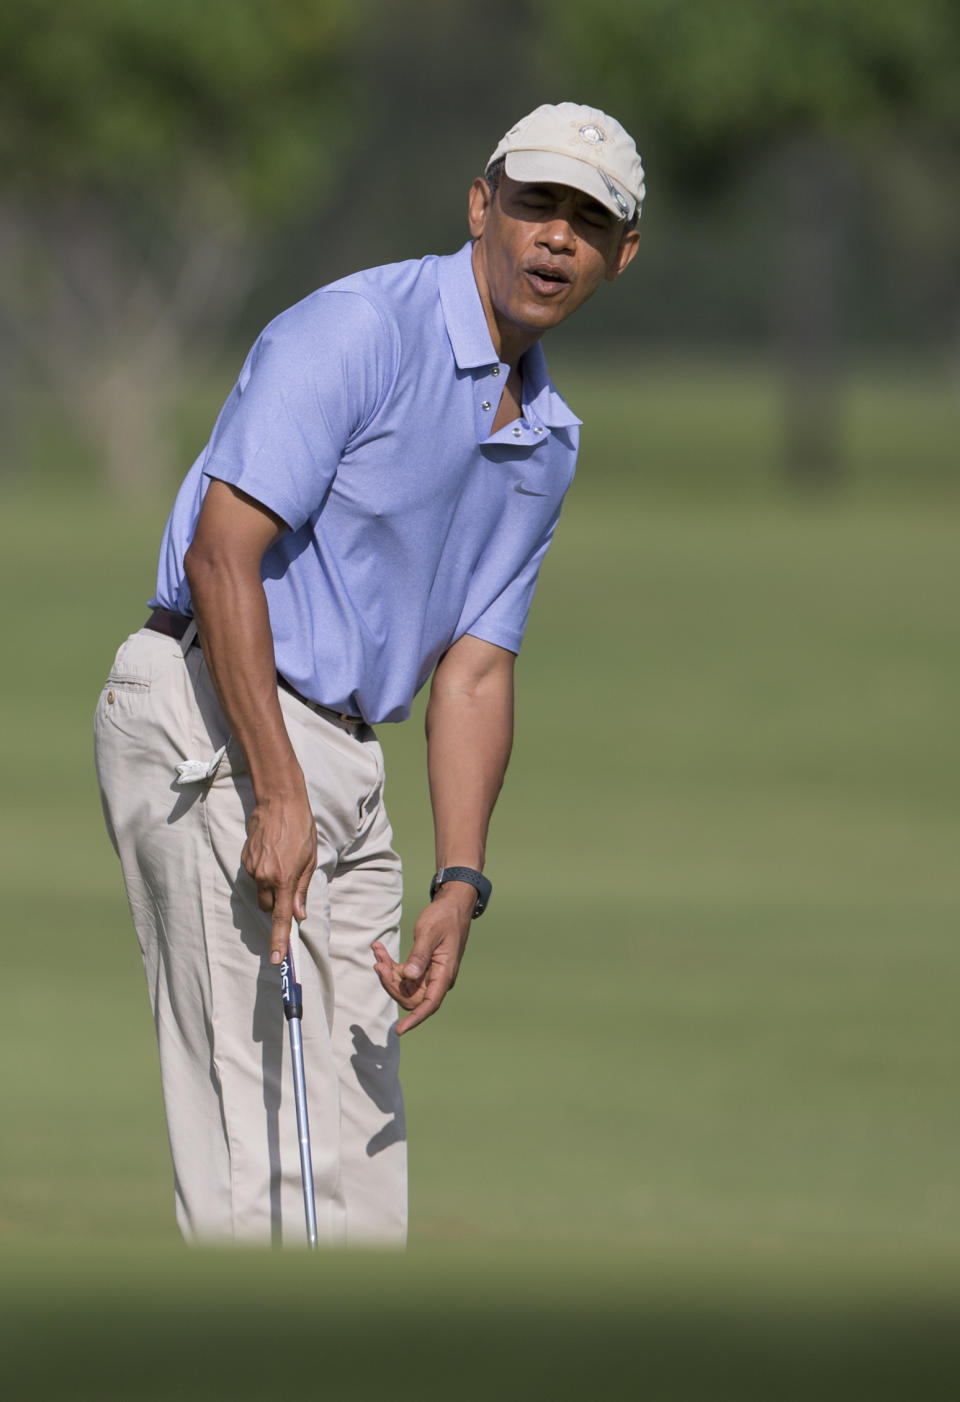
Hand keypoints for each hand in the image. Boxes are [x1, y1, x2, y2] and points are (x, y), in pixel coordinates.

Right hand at [241, 786, 316, 965]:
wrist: (278, 801)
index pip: (280, 918)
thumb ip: (302, 890)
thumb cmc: (301, 828)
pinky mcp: (244, 860)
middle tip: (290, 885)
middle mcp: (264, 877)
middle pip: (268, 908)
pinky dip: (263, 873)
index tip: (277, 959)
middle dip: (277, 905)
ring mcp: (251, 869)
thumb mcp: (310, 860)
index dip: (279, 940)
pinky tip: (272, 854)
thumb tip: (299, 915)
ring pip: (260, 893)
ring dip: (270, 887)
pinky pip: (254, 877)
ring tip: (282, 862)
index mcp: (283, 879)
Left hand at [371, 882, 474, 1034]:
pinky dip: (390, 964)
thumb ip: (419, 956)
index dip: (415, 1019)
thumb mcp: (429, 933)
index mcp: (444, 973)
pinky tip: (379, 949)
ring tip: (378, 951)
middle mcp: (437, 978)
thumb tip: (409, 978)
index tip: (399, 1030)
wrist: (452, 905)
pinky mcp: (422, 968)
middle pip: (410, 997)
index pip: (429, 1004)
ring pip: (404, 986)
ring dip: (388, 971)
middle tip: (378, 963)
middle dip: (391, 983)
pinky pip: (403, 974)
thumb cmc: (444, 917)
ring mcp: (429, 974)